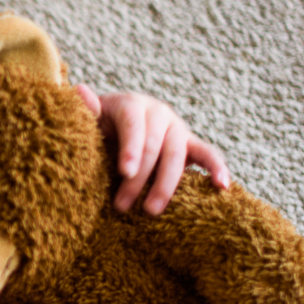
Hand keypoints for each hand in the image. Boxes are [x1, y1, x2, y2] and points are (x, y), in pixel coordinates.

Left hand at [77, 86, 231, 214]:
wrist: (114, 129)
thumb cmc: (97, 129)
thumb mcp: (88, 120)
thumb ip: (86, 110)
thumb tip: (81, 92)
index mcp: (131, 104)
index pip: (134, 123)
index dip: (131, 147)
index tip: (125, 173)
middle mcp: (158, 113)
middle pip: (155, 145)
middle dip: (140, 177)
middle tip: (122, 206)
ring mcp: (176, 128)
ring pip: (177, 155)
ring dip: (166, 185)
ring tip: (151, 211)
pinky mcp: (190, 144)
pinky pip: (207, 154)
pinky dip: (217, 168)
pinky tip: (222, 186)